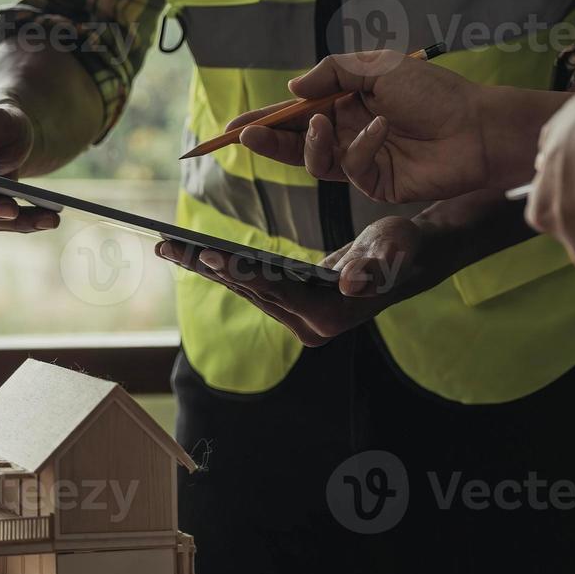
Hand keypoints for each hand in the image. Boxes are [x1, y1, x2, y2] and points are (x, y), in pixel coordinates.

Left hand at [155, 216, 435, 347]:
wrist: (405, 261)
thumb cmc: (402, 250)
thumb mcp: (394, 249)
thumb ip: (375, 265)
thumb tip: (350, 284)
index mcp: (329, 317)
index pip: (277, 292)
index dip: (242, 272)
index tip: (208, 254)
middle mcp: (309, 327)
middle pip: (251, 293)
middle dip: (209, 269)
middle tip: (169, 247)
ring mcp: (298, 320)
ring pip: (245, 291)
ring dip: (207, 268)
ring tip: (169, 246)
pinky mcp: (289, 307)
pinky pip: (251, 286)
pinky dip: (223, 268)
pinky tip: (193, 251)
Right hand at [227, 51, 548, 203]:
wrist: (476, 127)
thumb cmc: (433, 91)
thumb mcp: (378, 67)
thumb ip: (332, 72)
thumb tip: (291, 90)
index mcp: (346, 102)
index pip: (296, 113)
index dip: (265, 119)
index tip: (233, 124)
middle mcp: (347, 131)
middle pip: (295, 141)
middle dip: (267, 139)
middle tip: (243, 135)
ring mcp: (360, 160)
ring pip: (314, 160)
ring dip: (308, 143)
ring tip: (317, 123)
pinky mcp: (374, 183)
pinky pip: (350, 167)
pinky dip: (361, 146)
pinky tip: (380, 130)